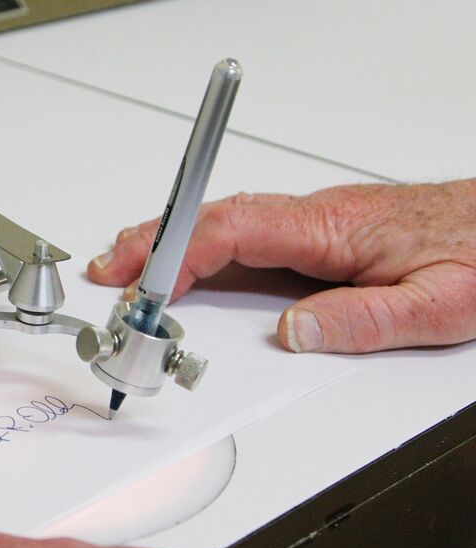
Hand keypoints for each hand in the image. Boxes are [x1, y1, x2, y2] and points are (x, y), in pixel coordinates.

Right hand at [86, 180, 475, 352]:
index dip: (176, 255)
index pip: (231, 232)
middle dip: (150, 241)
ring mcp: (314, 217)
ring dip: (168, 237)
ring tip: (126, 265)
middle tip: (107, 270)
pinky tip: (187, 258)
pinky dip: (199, 240)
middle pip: (211, 218)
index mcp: (330, 228)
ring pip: (223, 218)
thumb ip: (365, 322)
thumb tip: (292, 332)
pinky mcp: (319, 227)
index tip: (142, 285)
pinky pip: (242, 227)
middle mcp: (314, 215)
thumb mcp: (441, 305)